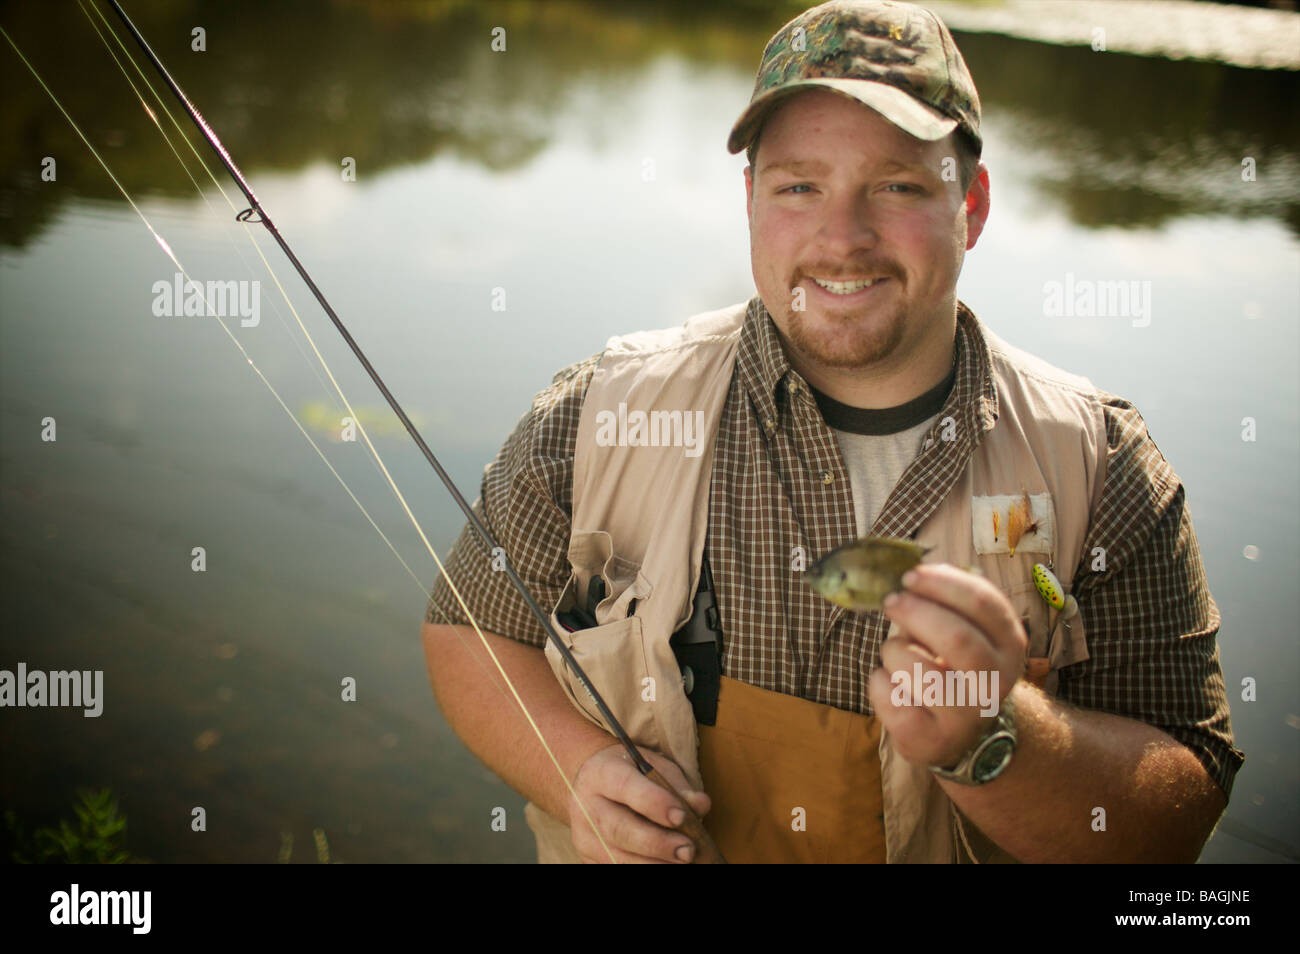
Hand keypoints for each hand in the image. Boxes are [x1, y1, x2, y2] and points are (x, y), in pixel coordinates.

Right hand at [568, 744, 711, 863]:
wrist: (595, 787)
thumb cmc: (632, 775)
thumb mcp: (655, 768)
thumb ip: (677, 786)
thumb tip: (700, 805)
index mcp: (601, 773)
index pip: (625, 787)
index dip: (653, 803)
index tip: (680, 817)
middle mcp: (585, 805)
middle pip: (618, 829)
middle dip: (656, 843)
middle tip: (688, 851)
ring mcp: (583, 836)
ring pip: (616, 857)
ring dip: (653, 864)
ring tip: (681, 862)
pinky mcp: (588, 857)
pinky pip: (614, 867)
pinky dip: (644, 868)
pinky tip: (665, 865)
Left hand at [868, 563, 1027, 768]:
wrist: (960, 733)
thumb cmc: (953, 666)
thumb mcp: (965, 631)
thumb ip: (944, 602)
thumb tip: (906, 575)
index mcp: (1010, 645)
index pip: (985, 604)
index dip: (943, 584)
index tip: (910, 576)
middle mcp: (996, 683)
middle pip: (956, 638)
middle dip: (915, 612)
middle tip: (890, 601)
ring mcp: (967, 716)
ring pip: (918, 670)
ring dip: (893, 650)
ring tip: (895, 653)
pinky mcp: (933, 740)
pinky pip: (891, 697)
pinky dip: (879, 681)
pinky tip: (890, 683)